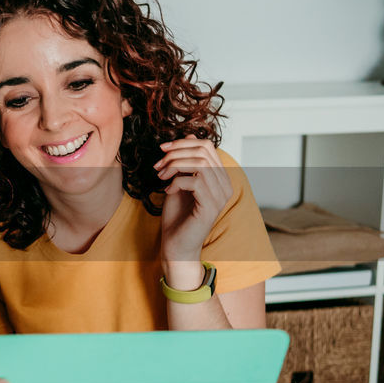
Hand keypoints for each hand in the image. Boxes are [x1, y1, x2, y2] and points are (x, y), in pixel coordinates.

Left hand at [154, 138, 231, 286]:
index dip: (183, 143)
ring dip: (174, 166)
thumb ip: (185, 161)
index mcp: (219, 177)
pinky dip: (176, 182)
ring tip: (161, 177)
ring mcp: (220, 196)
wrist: (176, 246)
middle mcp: (225, 185)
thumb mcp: (178, 181)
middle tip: (158, 166)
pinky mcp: (211, 207)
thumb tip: (190, 136)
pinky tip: (167, 191)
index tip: (162, 149)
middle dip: (176, 153)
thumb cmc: (177, 216)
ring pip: (200, 164)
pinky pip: (195, 181)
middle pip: (203, 151)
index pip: (207, 146)